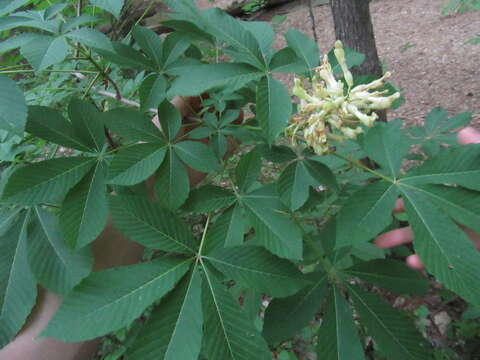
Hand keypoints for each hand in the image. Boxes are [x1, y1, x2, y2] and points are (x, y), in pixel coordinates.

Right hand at [374, 127, 479, 269]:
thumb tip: (463, 132)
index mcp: (468, 192)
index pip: (431, 186)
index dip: (408, 191)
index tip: (389, 196)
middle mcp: (463, 212)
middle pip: (423, 212)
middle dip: (398, 219)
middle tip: (376, 221)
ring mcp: (466, 236)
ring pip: (428, 236)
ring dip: (404, 241)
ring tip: (380, 244)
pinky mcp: (469, 256)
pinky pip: (444, 259)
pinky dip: (426, 261)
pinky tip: (413, 263)